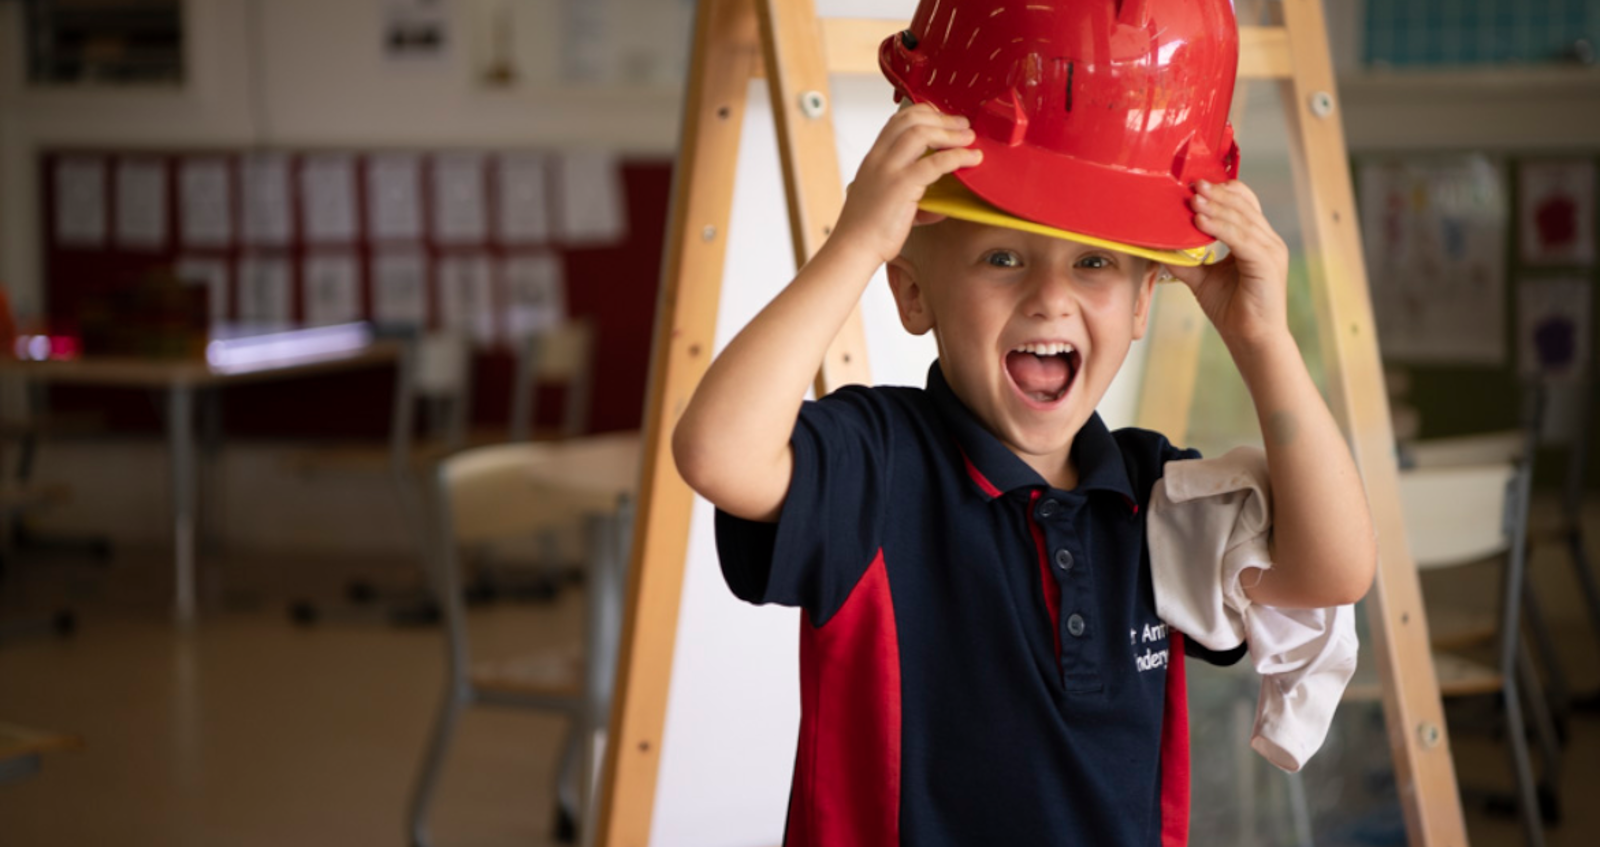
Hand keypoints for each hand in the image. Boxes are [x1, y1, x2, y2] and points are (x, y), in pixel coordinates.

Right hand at [828, 103, 982, 267]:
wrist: (853, 248)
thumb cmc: (867, 230)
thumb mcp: (883, 199)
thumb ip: (909, 194)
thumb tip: (939, 203)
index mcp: (873, 158)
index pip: (897, 120)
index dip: (923, 113)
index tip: (942, 118)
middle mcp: (879, 158)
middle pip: (911, 120)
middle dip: (942, 118)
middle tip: (962, 125)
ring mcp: (889, 170)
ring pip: (921, 133)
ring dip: (951, 133)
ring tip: (969, 138)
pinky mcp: (901, 186)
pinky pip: (935, 163)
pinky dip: (957, 157)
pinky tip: (970, 158)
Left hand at [1162, 180, 1290, 350]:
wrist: (1251, 340)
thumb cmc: (1232, 310)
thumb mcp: (1202, 279)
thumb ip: (1185, 261)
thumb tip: (1159, 247)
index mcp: (1256, 240)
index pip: (1244, 203)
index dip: (1221, 191)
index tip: (1194, 185)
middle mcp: (1268, 241)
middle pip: (1243, 205)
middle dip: (1216, 194)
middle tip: (1192, 184)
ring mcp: (1271, 251)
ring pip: (1241, 219)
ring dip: (1215, 207)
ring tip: (1192, 200)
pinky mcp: (1267, 264)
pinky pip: (1241, 239)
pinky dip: (1220, 228)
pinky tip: (1200, 222)